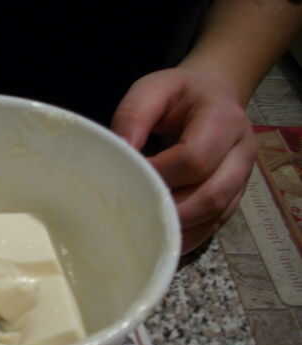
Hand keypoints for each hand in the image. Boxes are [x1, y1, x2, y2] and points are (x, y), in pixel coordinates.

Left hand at [112, 68, 257, 254]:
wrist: (212, 95)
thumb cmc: (177, 94)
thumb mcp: (152, 89)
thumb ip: (133, 116)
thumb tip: (119, 156)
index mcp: (223, 119)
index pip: (194, 159)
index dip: (158, 175)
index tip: (126, 181)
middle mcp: (241, 152)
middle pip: (211, 195)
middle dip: (169, 211)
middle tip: (131, 217)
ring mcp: (242, 179)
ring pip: (214, 215)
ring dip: (178, 228)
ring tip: (142, 233)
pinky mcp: (234, 198)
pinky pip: (213, 226)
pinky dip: (186, 236)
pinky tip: (160, 239)